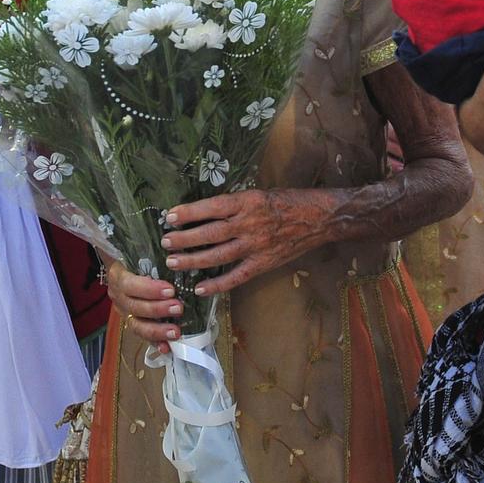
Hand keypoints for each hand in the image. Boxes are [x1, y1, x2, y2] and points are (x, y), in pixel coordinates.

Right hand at [102, 257, 179, 356]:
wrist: (122, 262)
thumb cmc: (136, 252)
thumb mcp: (139, 247)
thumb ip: (151, 247)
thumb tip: (175, 243)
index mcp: (118, 275)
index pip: (129, 285)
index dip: (149, 290)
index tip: (170, 290)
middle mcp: (118, 295)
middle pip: (134, 307)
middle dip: (157, 310)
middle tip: (178, 308)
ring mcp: (124, 311)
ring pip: (136, 325)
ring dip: (157, 330)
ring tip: (176, 332)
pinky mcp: (132, 321)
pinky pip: (142, 335)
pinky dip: (154, 342)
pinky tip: (166, 348)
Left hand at [159, 188, 335, 296]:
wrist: (317, 218)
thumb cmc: (287, 201)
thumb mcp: (258, 193)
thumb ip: (235, 204)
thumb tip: (204, 212)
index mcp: (247, 202)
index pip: (211, 207)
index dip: (188, 213)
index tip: (169, 217)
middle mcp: (249, 223)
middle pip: (209, 233)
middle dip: (184, 239)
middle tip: (166, 242)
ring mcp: (256, 245)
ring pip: (218, 255)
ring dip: (193, 260)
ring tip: (174, 262)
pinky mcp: (263, 263)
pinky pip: (236, 276)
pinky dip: (217, 284)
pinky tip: (200, 288)